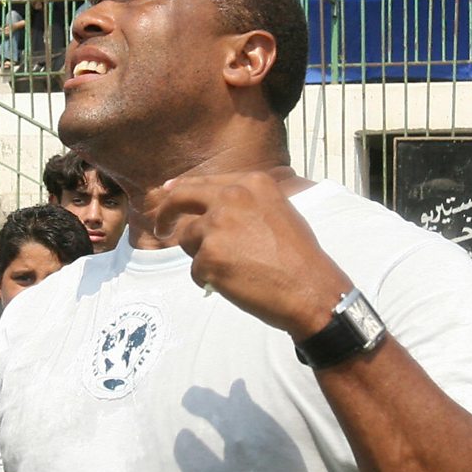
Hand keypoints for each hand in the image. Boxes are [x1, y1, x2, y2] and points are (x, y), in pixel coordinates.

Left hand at [154, 172, 350, 340]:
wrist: (311, 289)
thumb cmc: (299, 256)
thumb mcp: (278, 210)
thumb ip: (245, 202)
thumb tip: (211, 206)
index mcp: (250, 183)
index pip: (203, 182)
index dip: (180, 189)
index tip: (167, 193)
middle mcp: (230, 198)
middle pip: (179, 199)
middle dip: (166, 213)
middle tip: (161, 227)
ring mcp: (217, 227)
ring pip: (188, 241)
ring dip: (202, 256)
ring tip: (235, 269)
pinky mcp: (209, 258)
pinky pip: (197, 271)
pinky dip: (211, 280)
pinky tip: (237, 283)